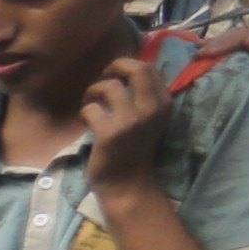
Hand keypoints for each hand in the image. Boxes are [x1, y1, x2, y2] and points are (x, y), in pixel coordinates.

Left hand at [76, 42, 179, 194]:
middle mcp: (152, 109)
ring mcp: (132, 121)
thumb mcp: (148, 119)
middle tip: (103, 81)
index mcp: (164, 103)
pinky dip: (84, 112)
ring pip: (109, 86)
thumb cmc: (133, 149)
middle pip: (136, 68)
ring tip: (90, 103)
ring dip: (93, 91)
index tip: (115, 77)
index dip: (126, 65)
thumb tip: (124, 67)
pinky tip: (87, 123)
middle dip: (114, 67)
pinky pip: (91, 109)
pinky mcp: (111, 133)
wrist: (127, 184)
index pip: (149, 68)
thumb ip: (143, 96)